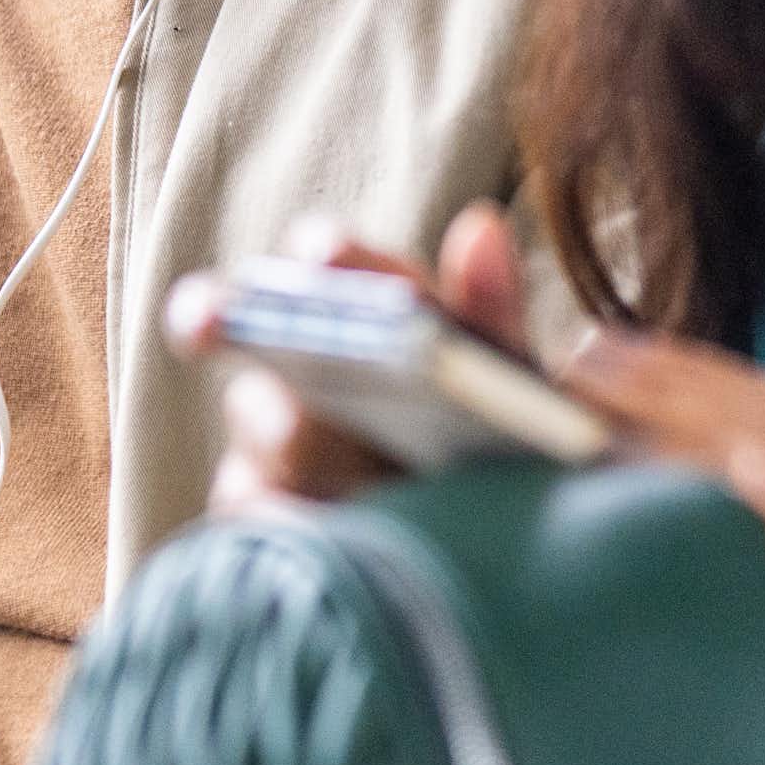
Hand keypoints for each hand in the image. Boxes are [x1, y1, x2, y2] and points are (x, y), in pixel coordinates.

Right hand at [179, 203, 531, 510]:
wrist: (503, 538)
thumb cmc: (498, 437)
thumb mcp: (510, 378)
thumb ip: (491, 309)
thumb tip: (479, 226)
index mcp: (361, 306)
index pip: (328, 257)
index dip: (322, 251)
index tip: (326, 256)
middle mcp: (304, 359)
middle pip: (269, 332)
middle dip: (277, 337)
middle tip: (288, 345)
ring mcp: (275, 438)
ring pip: (256, 420)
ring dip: (278, 427)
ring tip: (303, 438)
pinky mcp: (268, 511)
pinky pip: (254, 505)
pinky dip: (277, 510)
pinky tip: (312, 521)